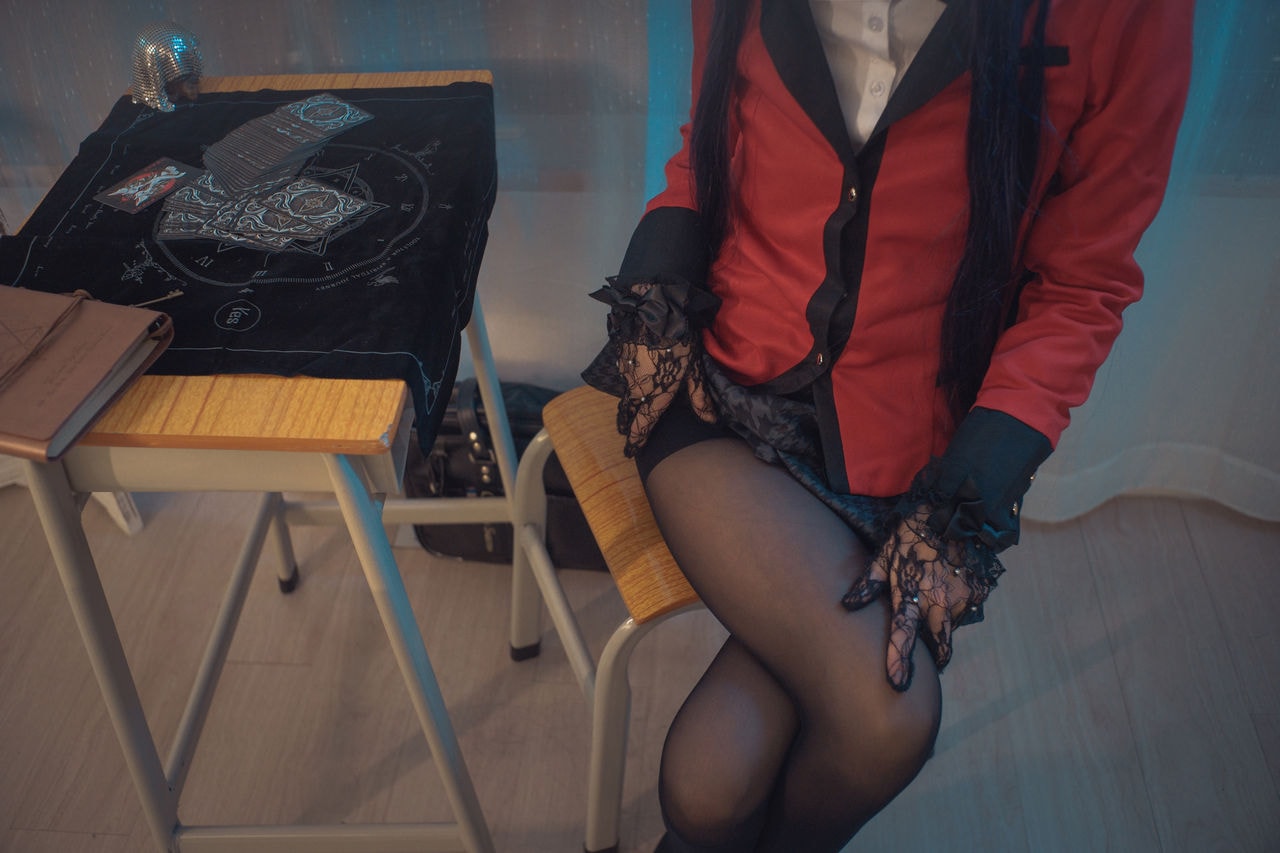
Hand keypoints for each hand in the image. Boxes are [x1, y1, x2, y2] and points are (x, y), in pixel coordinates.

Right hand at [617, 336, 715, 455]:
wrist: (654, 310)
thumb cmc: (680, 341)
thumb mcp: (695, 369)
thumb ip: (699, 397)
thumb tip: (710, 421)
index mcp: (656, 395)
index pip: (642, 424)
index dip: (636, 439)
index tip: (629, 451)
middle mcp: (637, 388)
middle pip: (628, 412)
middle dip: (626, 423)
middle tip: (624, 433)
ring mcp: (626, 373)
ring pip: (625, 394)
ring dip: (626, 404)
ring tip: (626, 412)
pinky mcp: (622, 358)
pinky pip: (624, 377)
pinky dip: (627, 383)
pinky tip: (633, 379)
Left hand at [842, 507, 995, 691]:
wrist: (956, 509)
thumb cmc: (913, 532)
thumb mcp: (885, 553)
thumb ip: (868, 583)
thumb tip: (847, 605)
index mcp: (912, 596)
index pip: (903, 635)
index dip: (900, 661)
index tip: (898, 686)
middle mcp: (939, 604)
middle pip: (941, 645)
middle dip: (937, 656)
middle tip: (933, 659)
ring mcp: (962, 598)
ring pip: (953, 623)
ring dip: (945, 621)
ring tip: (935, 596)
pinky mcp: (979, 591)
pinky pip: (967, 605)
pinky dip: (958, 601)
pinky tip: (949, 582)